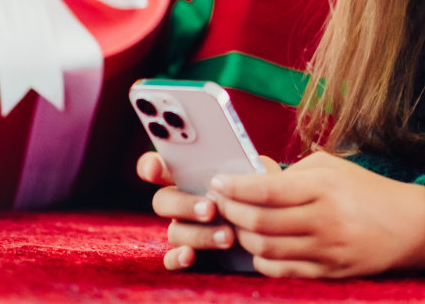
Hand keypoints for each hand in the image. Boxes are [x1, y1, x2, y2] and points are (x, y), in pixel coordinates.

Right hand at [136, 149, 282, 270]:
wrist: (274, 226)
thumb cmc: (262, 193)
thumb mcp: (259, 174)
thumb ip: (244, 170)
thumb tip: (231, 175)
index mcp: (192, 175)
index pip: (161, 167)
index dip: (151, 166)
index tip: (153, 169)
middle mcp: (181, 201)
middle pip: (163, 201)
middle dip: (185, 205)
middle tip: (211, 209)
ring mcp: (184, 228)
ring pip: (175, 231)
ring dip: (200, 234)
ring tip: (229, 236)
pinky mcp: (190, 253)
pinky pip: (172, 259)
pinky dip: (178, 258)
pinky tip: (190, 255)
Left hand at [205, 149, 424, 278]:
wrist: (408, 225)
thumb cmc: (365, 190)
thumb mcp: (333, 168)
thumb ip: (291, 171)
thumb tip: (251, 173)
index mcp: (326, 187)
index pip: (269, 189)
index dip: (236, 186)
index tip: (217, 181)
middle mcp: (325, 219)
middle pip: (260, 221)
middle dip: (231, 211)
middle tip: (218, 202)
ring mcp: (326, 249)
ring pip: (265, 248)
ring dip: (241, 236)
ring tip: (235, 222)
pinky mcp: (327, 272)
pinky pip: (280, 270)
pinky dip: (260, 259)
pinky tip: (256, 245)